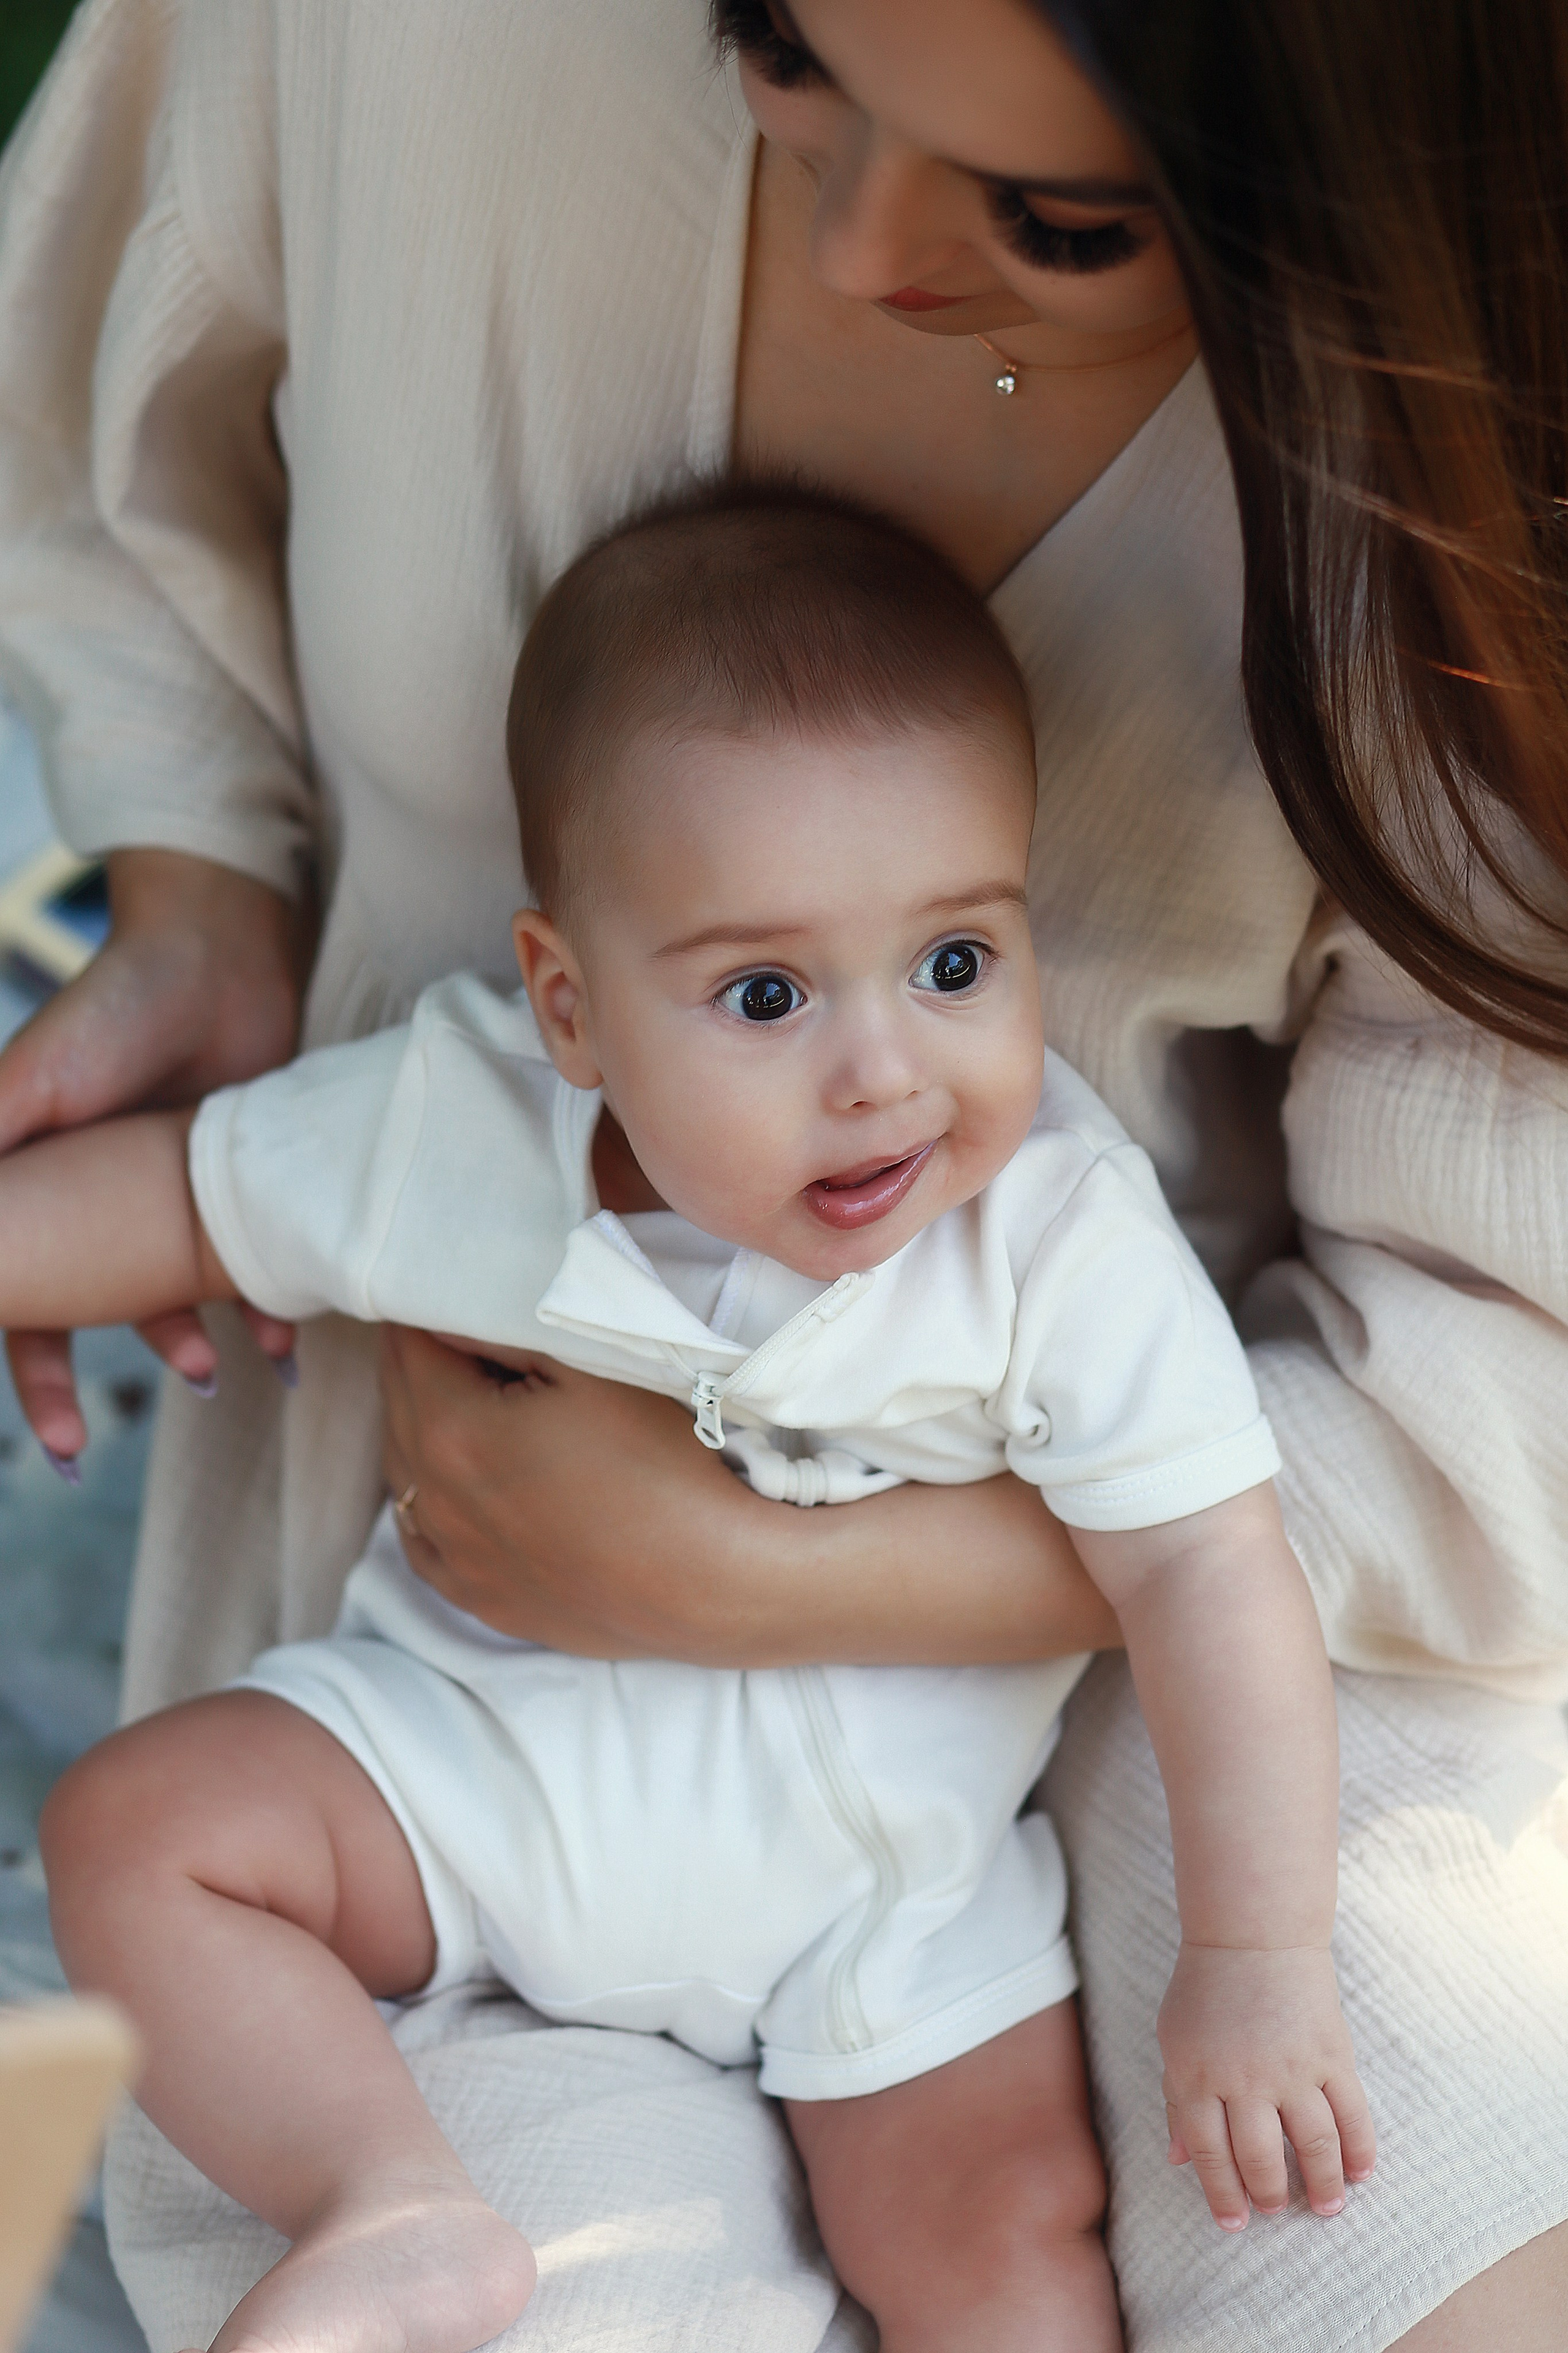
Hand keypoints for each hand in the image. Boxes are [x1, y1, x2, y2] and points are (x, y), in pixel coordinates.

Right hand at [0, 849, 307, 1456]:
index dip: (29, 1368)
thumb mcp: (37, 1078)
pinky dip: (259, 1304)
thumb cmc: (113, 1006)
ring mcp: (156, 1195)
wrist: (218, 955)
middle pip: (80, 1308)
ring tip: (228, 1374)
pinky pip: (235, 1259)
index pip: (15, 1294)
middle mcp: (89, 1200)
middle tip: (114, 1435)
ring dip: (189, 1341)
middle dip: (94, 1376)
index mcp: (33, 1183)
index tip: (56, 1443)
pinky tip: (285, 1341)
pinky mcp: (223, 1181)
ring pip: (161, 1293)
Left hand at [380, 1328, 758, 1656]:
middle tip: (457, 1327)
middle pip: (397, 1403)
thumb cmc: (663, 1463)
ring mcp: (456, 1558)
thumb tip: (453, 1311)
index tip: (454, 1290)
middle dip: (418, 1359)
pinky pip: (422, 1542)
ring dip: (418, 1424)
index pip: (408, 1345)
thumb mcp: (592, 1368)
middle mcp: (436, 1500)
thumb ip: (507, 1331)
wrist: (713, 1581)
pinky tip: (450, 1484)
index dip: (427, 1309)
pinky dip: (427, 1501)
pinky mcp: (483, 1600)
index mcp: (452, 1431)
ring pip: (404, 1473)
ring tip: (460, 1394)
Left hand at [1158, 1943, 1375, 2228]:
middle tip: (1275, 2211)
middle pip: (1259, 2158)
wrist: (1253, 1933)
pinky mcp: (1332, 2054)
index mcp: (1197, 2075)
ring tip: (1326, 2205)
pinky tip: (1360, 2172)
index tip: (1234, 2223)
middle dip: (1269, 2195)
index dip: (1222, 2195)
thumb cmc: (1206, 1988)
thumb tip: (1177, 2160)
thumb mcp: (1175, 2040)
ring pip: (1313, 2146)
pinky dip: (1360, 2150)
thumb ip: (1177, 2100)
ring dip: (1322, 2184)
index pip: (1210, 2154)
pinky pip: (1352, 2115)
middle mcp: (1245, 2078)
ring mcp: (1292, 2068)